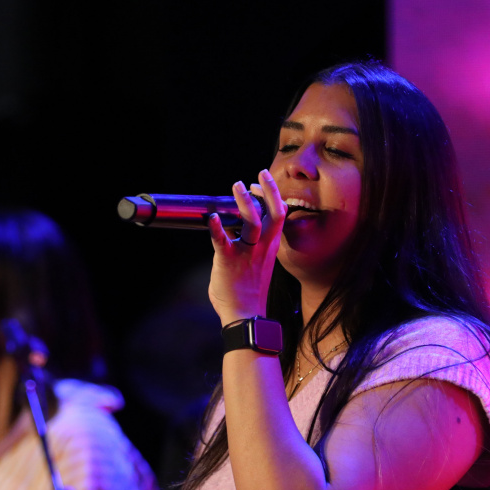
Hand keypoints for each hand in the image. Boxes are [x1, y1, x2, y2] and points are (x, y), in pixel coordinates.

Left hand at [207, 170, 285, 324]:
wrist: (245, 316)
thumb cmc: (248, 293)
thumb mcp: (256, 265)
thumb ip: (248, 248)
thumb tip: (233, 234)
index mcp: (271, 247)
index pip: (279, 215)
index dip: (273, 196)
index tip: (261, 184)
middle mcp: (263, 247)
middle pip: (274, 213)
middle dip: (269, 191)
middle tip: (261, 173)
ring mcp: (247, 253)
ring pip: (251, 221)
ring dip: (245, 202)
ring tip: (237, 186)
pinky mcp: (228, 261)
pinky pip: (222, 240)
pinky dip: (216, 228)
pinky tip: (211, 218)